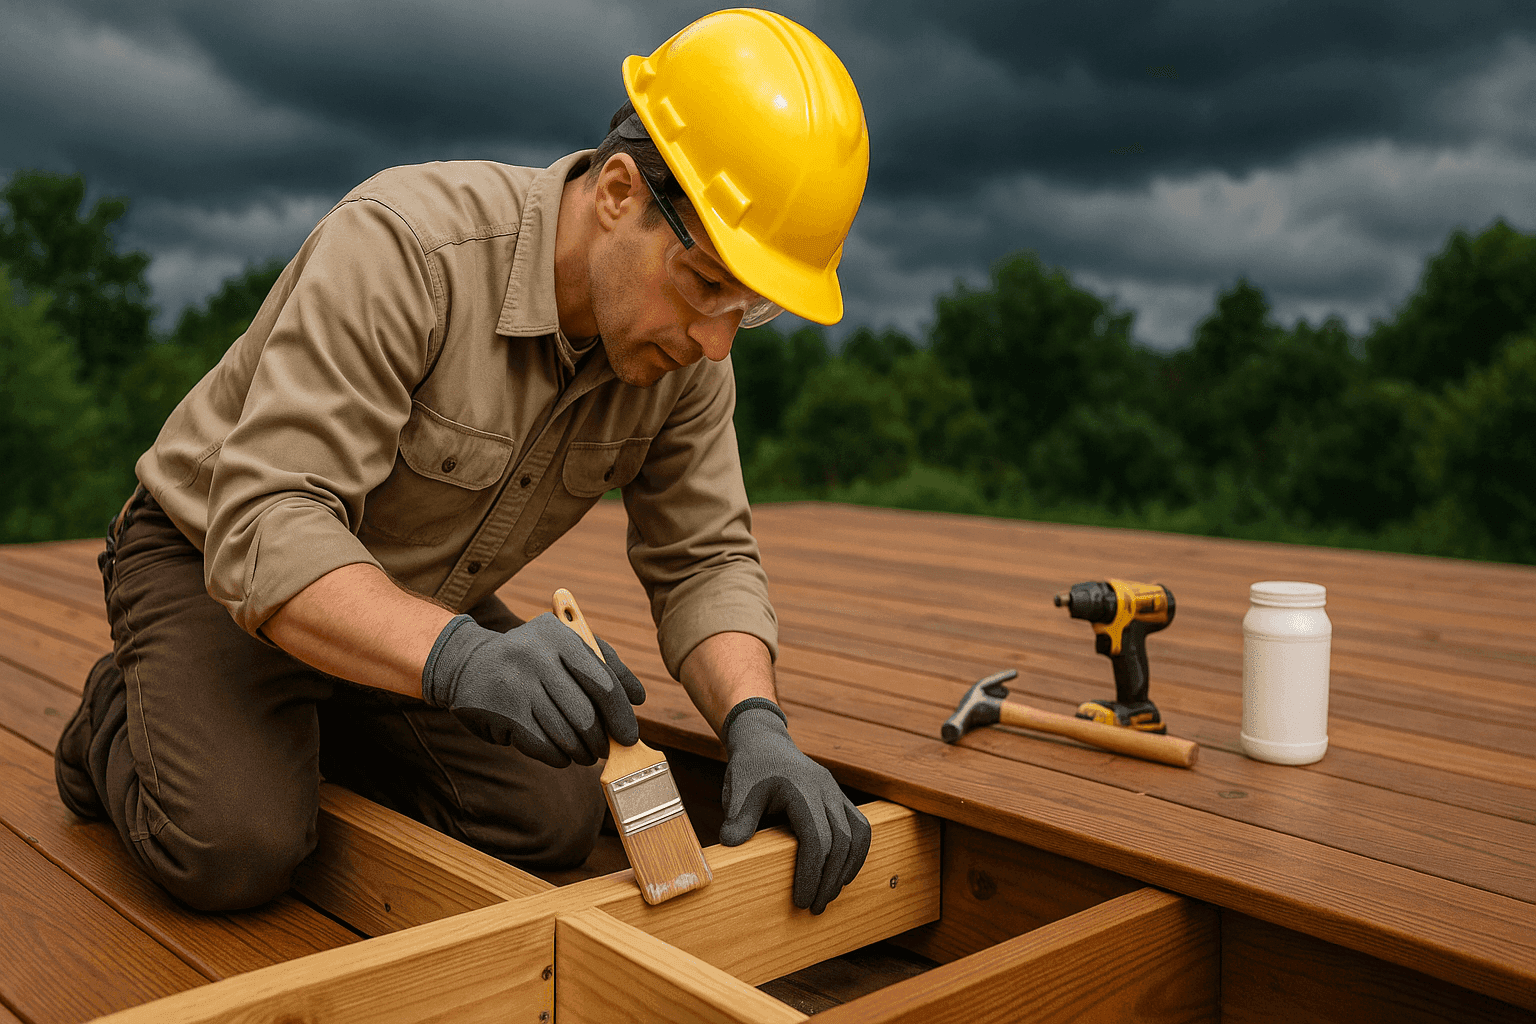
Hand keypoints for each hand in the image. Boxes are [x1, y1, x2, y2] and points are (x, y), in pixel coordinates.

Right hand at [421, 612, 644, 766]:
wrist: (468, 663)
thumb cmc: (533, 657)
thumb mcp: (566, 645)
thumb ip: (606, 664)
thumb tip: (637, 698)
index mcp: (559, 636)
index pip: (603, 682)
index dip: (621, 715)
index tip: (630, 736)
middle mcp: (536, 657)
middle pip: (585, 715)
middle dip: (601, 740)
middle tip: (605, 749)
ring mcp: (516, 686)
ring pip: (565, 735)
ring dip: (581, 752)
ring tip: (584, 752)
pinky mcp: (501, 714)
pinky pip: (543, 747)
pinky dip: (559, 756)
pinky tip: (560, 752)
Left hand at [717, 700, 870, 913]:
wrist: (764, 741)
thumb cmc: (750, 767)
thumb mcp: (739, 789)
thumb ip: (738, 816)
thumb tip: (732, 843)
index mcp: (802, 788)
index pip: (817, 839)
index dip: (811, 873)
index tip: (800, 900)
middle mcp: (826, 789)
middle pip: (841, 842)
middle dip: (829, 879)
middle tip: (813, 907)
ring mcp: (836, 792)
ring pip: (858, 835)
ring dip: (846, 869)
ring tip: (829, 895)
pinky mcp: (840, 798)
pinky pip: (860, 827)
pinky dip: (856, 854)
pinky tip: (843, 874)